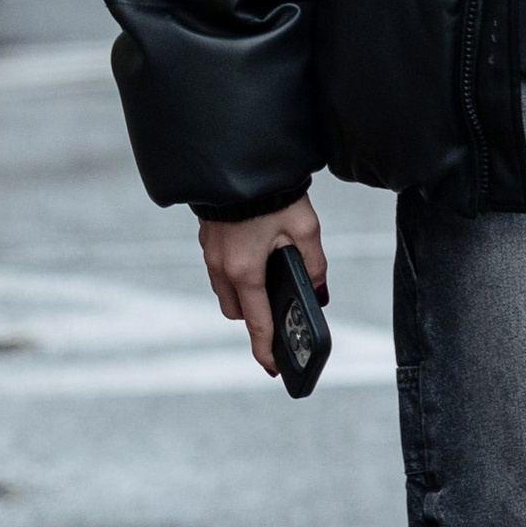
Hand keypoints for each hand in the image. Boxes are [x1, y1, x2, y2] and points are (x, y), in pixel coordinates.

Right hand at [199, 198, 325, 376]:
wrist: (239, 158)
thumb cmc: (274, 193)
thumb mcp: (306, 228)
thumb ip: (314, 265)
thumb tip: (318, 293)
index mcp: (245, 271)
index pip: (256, 323)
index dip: (266, 349)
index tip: (273, 368)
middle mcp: (222, 266)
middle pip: (237, 311)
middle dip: (255, 317)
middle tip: (278, 310)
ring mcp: (210, 252)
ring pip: (225, 291)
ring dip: (244, 294)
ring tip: (269, 279)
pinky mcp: (207, 237)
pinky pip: (220, 269)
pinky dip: (236, 272)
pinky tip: (256, 254)